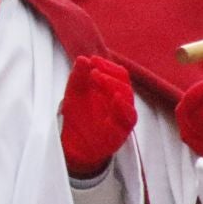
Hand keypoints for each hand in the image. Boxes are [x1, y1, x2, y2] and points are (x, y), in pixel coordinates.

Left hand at [60, 54, 135, 176]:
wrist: (74, 144)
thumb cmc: (79, 117)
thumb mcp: (74, 93)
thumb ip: (78, 76)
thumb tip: (82, 59)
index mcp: (113, 91)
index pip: (118, 73)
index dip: (107, 65)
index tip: (93, 60)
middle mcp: (121, 102)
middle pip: (123, 83)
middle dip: (109, 73)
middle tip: (93, 70)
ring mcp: (122, 117)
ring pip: (127, 98)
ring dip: (113, 85)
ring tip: (99, 77)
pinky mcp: (122, 131)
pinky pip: (128, 118)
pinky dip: (123, 107)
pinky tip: (115, 98)